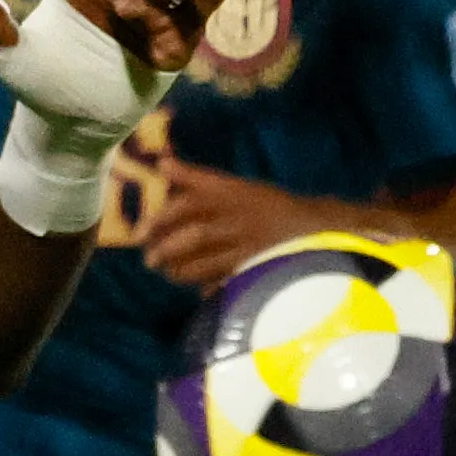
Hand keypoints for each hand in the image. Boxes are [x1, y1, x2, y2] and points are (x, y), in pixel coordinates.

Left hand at [134, 161, 329, 284]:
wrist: (314, 227)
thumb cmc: (268, 205)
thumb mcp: (235, 185)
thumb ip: (197, 178)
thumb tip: (162, 164)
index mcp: (231, 195)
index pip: (190, 204)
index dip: (163, 218)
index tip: (142, 231)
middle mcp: (238, 219)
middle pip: (196, 235)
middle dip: (168, 249)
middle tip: (150, 260)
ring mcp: (249, 247)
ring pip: (208, 262)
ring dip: (182, 270)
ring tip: (169, 274)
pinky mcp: (257, 269)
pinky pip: (229, 282)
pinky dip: (211, 288)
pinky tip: (200, 291)